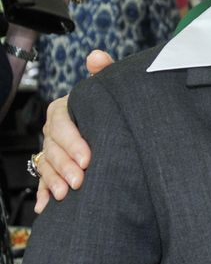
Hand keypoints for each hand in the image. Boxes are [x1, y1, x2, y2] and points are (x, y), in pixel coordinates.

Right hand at [34, 50, 114, 212]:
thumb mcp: (109, 87)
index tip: (88, 157)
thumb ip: (105, 71)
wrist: (115, 123)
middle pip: (53, 148)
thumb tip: (96, 56)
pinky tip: (47, 206)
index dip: (72, 142)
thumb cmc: (109, 104)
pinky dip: (44, 193)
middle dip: (65, 166)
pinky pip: (43, 180)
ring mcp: (52, 148)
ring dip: (54, 181)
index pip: (62, 124)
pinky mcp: (54, 167)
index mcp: (64, 109)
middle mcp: (54, 129)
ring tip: (67, 195)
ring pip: (46, 165)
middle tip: (80, 180)